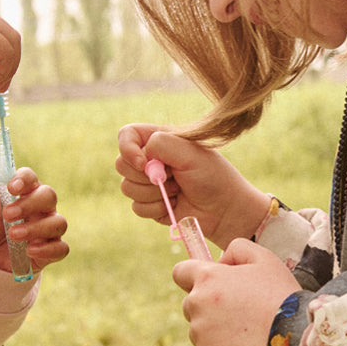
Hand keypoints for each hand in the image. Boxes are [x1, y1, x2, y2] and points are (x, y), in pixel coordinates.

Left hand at [0, 167, 68, 274]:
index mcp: (23, 193)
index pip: (30, 178)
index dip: (24, 180)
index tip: (11, 188)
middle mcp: (40, 208)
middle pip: (48, 196)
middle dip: (29, 204)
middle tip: (7, 215)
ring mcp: (47, 229)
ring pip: (58, 222)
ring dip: (37, 228)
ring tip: (13, 235)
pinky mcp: (50, 251)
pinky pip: (61, 248)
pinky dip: (48, 249)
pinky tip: (30, 251)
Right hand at [115, 123, 268, 244]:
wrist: (224, 210)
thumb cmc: (213, 177)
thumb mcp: (190, 153)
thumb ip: (162, 144)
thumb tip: (141, 155)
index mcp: (159, 140)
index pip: (126, 135)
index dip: (127, 149)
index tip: (143, 162)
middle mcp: (150, 159)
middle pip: (121, 164)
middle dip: (145, 176)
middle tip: (173, 177)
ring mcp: (148, 183)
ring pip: (127, 188)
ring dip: (154, 194)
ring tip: (178, 191)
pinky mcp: (150, 204)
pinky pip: (136, 207)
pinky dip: (156, 208)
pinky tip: (175, 205)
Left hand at [172, 239, 299, 345]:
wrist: (294, 336)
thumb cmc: (280, 293)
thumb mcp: (264, 257)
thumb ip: (236, 248)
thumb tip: (220, 261)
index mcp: (207, 278)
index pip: (180, 272)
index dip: (194, 276)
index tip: (210, 283)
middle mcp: (196, 304)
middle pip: (191, 303)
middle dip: (209, 304)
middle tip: (241, 310)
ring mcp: (199, 334)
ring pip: (200, 329)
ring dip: (216, 328)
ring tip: (248, 330)